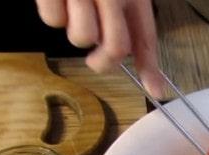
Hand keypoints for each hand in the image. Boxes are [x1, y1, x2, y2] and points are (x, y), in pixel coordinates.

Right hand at [35, 0, 165, 97]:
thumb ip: (129, 23)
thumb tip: (137, 66)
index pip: (147, 37)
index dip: (152, 69)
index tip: (156, 91)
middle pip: (115, 48)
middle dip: (103, 61)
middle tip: (95, 57)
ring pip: (81, 37)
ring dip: (75, 31)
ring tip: (74, 8)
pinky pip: (52, 19)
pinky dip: (53, 13)